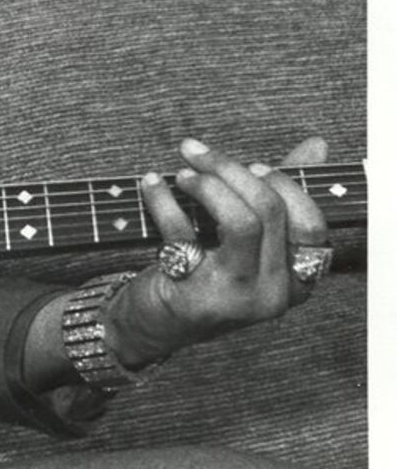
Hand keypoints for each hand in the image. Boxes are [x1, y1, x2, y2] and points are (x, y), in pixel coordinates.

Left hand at [106, 133, 330, 370]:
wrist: (157, 324)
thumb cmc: (207, 270)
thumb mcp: (249, 236)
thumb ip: (279, 191)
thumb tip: (316, 145)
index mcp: (295, 278)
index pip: (312, 225)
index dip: (284, 185)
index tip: (252, 164)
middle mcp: (275, 293)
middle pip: (270, 210)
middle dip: (229, 167)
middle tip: (196, 152)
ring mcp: (239, 298)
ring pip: (241, 221)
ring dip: (206, 184)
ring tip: (182, 174)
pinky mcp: (197, 297)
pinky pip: (184, 233)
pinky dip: (163, 200)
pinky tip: (151, 184)